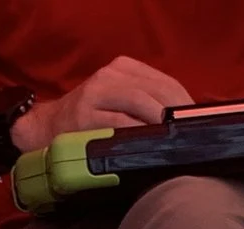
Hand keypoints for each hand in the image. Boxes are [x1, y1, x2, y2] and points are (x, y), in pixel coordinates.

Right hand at [13, 56, 191, 150]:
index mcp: (122, 68)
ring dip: (159, 122)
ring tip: (172, 141)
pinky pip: (119, 123)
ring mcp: (96, 93)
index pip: (164, 82)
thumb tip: (184, 122)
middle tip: (188, 137)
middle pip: (156, 90)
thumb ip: (147, 104)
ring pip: (139, 102)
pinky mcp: (85, 115)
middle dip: (175, 115)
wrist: (48, 127)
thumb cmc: (91, 120)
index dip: (184, 104)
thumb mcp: (119, 101)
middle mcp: (109, 74)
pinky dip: (138, 134)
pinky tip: (149, 145)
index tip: (195, 125)